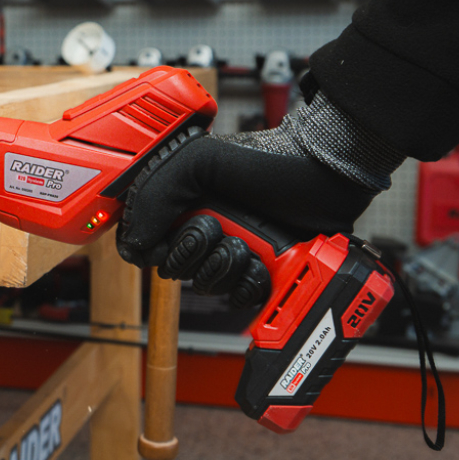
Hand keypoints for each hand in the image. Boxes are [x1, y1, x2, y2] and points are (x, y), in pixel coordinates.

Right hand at [115, 90, 403, 302]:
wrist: (324, 177)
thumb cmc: (267, 161)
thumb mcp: (199, 162)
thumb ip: (155, 194)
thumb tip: (133, 244)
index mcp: (179, 203)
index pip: (141, 242)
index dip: (154, 248)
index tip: (171, 238)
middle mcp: (199, 227)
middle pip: (173, 269)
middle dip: (197, 253)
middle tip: (220, 227)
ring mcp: (228, 250)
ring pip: (206, 286)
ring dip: (227, 268)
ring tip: (249, 243)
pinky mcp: (256, 271)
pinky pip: (238, 298)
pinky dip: (249, 284)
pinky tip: (263, 263)